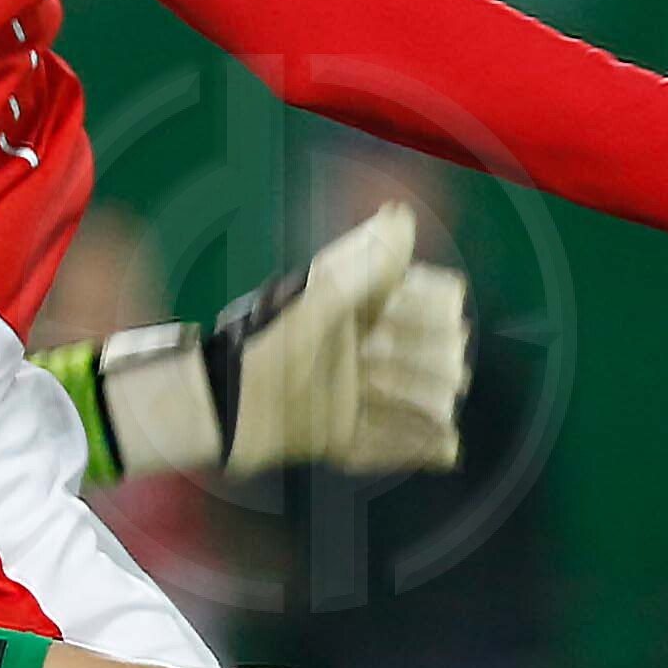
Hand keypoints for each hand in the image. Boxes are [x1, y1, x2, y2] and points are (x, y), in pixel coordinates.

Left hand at [100, 202, 470, 479]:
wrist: (219, 408)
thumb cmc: (264, 346)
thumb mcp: (317, 301)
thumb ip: (362, 263)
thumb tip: (400, 218)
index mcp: (348, 311)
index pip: (409, 303)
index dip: (427, 308)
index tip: (438, 311)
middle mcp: (350, 353)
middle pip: (415, 356)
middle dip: (429, 361)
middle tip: (436, 367)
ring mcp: (344, 397)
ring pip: (405, 402)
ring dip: (427, 406)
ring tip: (444, 410)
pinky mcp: (332, 436)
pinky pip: (383, 445)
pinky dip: (416, 448)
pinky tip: (448, 449)